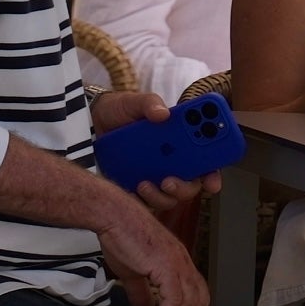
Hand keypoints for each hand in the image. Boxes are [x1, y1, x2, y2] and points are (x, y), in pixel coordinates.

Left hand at [89, 92, 224, 211]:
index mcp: (182, 139)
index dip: (216, 169)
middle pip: (193, 182)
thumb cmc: (119, 111)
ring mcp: (156, 176)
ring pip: (172, 197)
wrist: (89, 125)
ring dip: (164, 195)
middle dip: (188, 186)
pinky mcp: (137, 189)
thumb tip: (162, 113)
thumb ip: (149, 103)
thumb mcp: (133, 102)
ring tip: (145, 183)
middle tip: (171, 180)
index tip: (213, 179)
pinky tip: (134, 187)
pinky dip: (144, 200)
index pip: (207, 156)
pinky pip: (147, 203)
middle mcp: (174, 161)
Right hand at [95, 199, 210, 305]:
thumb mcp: (133, 272)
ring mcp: (177, 263)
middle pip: (200, 300)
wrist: (115, 215)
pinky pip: (174, 298)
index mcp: (179, 263)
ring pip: (190, 302)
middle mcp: (183, 263)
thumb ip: (140, 292)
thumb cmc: (123, 237)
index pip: (198, 293)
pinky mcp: (165, 264)